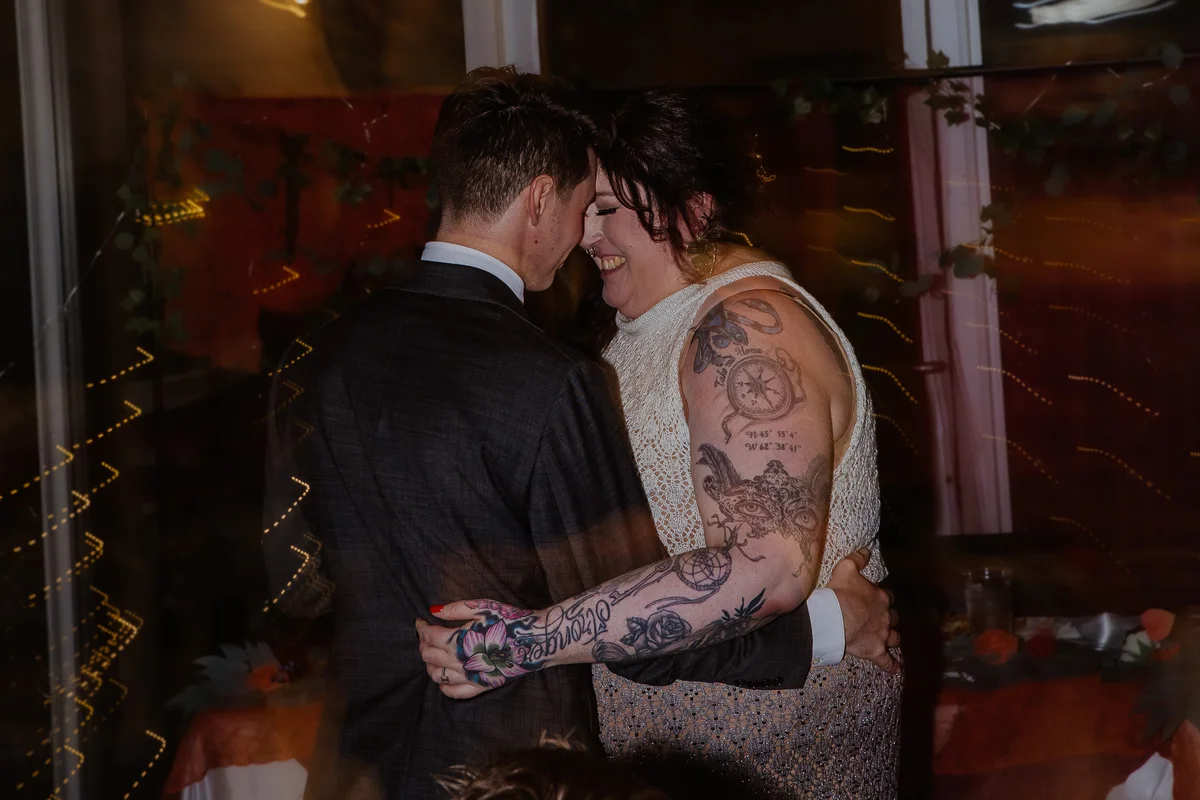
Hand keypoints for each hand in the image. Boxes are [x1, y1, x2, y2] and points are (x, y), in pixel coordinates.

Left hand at [415, 599, 542, 698]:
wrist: (533, 640)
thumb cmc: (509, 620)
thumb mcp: (482, 607)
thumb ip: (455, 609)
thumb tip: (432, 611)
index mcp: (457, 641)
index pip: (429, 636)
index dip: (421, 628)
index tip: (420, 622)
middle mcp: (459, 662)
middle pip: (429, 656)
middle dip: (423, 645)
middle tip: (425, 636)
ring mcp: (469, 677)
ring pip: (438, 676)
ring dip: (430, 665)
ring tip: (432, 655)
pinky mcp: (481, 686)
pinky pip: (455, 693)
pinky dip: (445, 687)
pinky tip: (444, 680)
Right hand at [827, 548, 900, 672]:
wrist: (835, 617)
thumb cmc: (840, 593)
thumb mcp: (846, 568)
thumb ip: (858, 558)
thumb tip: (867, 550)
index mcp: (881, 597)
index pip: (888, 597)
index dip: (883, 599)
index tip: (877, 599)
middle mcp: (885, 617)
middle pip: (893, 618)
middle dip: (889, 618)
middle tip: (880, 619)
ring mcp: (882, 635)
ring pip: (894, 638)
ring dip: (892, 638)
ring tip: (889, 639)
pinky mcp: (875, 651)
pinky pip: (887, 661)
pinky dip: (892, 665)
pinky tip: (896, 669)